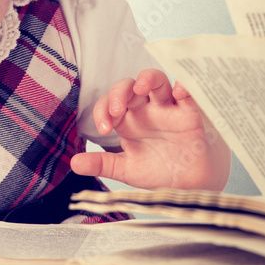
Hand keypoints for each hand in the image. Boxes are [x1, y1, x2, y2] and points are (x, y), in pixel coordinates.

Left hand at [70, 68, 229, 189]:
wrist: (189, 186)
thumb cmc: (157, 171)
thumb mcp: (126, 170)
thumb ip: (102, 165)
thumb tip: (74, 163)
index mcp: (128, 121)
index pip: (108, 104)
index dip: (102, 111)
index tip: (103, 129)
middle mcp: (146, 111)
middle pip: (130, 87)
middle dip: (120, 93)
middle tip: (117, 111)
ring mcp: (168, 110)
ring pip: (157, 82)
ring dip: (148, 79)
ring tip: (141, 87)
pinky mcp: (190, 115)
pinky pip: (189, 96)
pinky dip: (185, 88)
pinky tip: (179, 91)